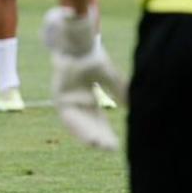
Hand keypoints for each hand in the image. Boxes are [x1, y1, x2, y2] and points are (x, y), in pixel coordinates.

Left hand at [42, 7, 126, 150]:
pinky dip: (76, 125)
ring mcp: (66, 100)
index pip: (97, 121)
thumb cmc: (92, 57)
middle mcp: (76, 102)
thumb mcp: (109, 77)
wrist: (76, 43)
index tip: (115, 146)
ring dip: (86, 135)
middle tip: (109, 149)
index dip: (106, 133)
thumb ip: (119, 91)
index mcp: (87, 99)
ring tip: (97, 145)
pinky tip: (86, 132)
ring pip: (75, 123)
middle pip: (87, 125)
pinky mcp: (58, 96)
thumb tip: (133, 105)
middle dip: (97, 137)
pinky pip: (67, 115)